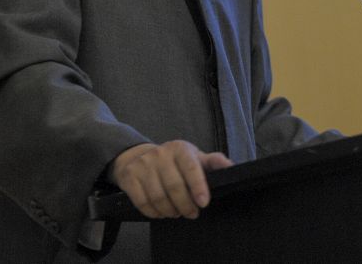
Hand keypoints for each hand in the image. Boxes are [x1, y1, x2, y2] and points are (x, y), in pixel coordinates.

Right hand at [109, 140, 232, 218]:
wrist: (139, 156)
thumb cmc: (174, 161)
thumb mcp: (194, 157)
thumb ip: (213, 162)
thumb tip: (232, 167)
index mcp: (180, 149)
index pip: (190, 167)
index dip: (198, 186)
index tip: (204, 203)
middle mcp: (160, 154)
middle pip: (174, 187)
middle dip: (185, 206)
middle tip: (192, 213)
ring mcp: (143, 164)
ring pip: (158, 197)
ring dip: (169, 211)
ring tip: (176, 212)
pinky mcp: (129, 176)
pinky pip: (142, 202)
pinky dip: (153, 212)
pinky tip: (160, 212)